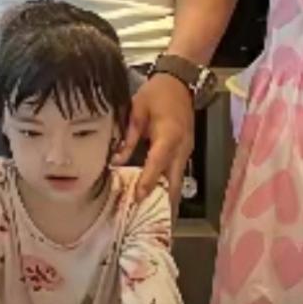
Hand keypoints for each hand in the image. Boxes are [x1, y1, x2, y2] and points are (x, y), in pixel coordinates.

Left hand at [114, 73, 194, 209]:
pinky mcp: (186, 151)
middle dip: (164, 203)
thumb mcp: (137, 110)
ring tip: (154, 219)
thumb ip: (128, 137)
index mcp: (168, 135)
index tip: (137, 199)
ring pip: (178, 181)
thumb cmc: (157, 93)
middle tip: (151, 222)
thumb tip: (115, 162)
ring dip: (168, 199)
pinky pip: (178, 175)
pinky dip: (170, 189)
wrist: (180, 81)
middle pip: (174, 181)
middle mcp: (181, 147)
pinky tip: (158, 200)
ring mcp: (186, 150)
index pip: (158, 163)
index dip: (147, 181)